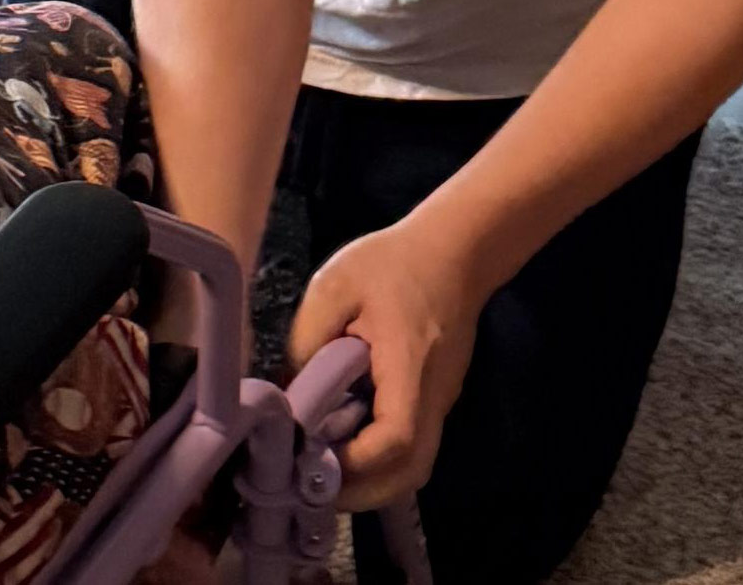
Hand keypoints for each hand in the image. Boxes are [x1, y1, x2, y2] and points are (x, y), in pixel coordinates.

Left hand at [288, 219, 487, 510]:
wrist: (453, 251)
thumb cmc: (392, 263)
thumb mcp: (335, 286)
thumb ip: (307, 338)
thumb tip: (290, 392)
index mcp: (409, 366)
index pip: (396, 438)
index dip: (356, 462)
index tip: (313, 458)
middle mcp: (433, 395)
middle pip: (411, 471)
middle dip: (362, 492)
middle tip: (311, 487)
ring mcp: (439, 401)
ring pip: (414, 466)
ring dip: (371, 481)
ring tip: (322, 472)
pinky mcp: (434, 399)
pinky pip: (411, 446)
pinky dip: (379, 461)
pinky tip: (341, 446)